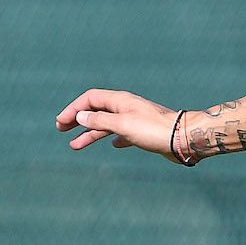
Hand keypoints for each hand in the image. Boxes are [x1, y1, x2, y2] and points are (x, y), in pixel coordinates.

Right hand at [56, 89, 181, 157]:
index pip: (90, 98)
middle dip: (78, 120)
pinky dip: (114, 138)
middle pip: (96, 110)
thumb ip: (100, 120)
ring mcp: (136, 120)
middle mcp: (127, 107)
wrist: (185, 139)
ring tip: (74, 146)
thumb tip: (80, 116)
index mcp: (120, 101)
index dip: (73, 109)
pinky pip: (124, 133)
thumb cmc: (154, 130)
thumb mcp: (122, 124)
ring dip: (90, 134)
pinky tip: (112, 145)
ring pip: (107, 125)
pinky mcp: (145, 132)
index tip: (61, 122)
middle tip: (61, 130)